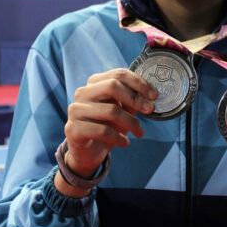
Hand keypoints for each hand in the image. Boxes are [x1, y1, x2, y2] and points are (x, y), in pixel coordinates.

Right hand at [54, 68, 156, 196]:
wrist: (86, 152)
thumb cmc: (106, 127)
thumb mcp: (122, 111)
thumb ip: (132, 100)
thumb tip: (151, 96)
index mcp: (94, 83)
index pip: (118, 74)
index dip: (138, 83)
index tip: (154, 95)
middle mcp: (82, 93)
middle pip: (112, 86)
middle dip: (135, 98)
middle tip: (150, 110)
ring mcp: (75, 110)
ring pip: (111, 110)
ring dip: (131, 123)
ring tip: (140, 133)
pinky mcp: (73, 129)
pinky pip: (102, 130)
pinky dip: (118, 137)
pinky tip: (125, 143)